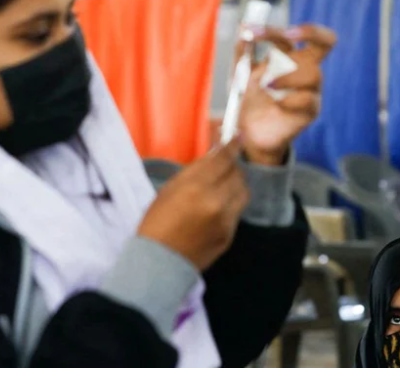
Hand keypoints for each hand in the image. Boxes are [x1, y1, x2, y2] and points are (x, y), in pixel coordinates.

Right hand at [137, 138, 249, 270]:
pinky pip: (237, 211)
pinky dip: (231, 204)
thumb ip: (194, 171)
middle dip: (232, 166)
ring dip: (236, 184)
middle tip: (223, 165)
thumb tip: (214, 155)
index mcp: (196, 188)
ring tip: (222, 185)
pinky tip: (216, 207)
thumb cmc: (156, 223)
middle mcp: (216, 203)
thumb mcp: (169, 190)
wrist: (159, 262)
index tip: (238, 136)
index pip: (223, 160)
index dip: (232, 145)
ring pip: (243, 192)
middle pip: (237, 174)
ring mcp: (226, 221)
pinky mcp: (230, 235)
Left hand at [235, 24, 336, 165]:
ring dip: (287, 75)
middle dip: (308, 32)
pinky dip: (289, 99)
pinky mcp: (311, 110)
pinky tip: (276, 103)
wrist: (250, 132)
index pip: (299, 34)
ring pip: (314, 72)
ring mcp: (312, 89)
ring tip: (266, 85)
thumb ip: (242, 52)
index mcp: (291, 56)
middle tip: (286, 35)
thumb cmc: (250, 100)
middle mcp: (306, 69)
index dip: (278, 28)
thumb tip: (243, 28)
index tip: (249, 32)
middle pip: (326, 41)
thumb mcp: (240, 74)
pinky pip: (308, 99)